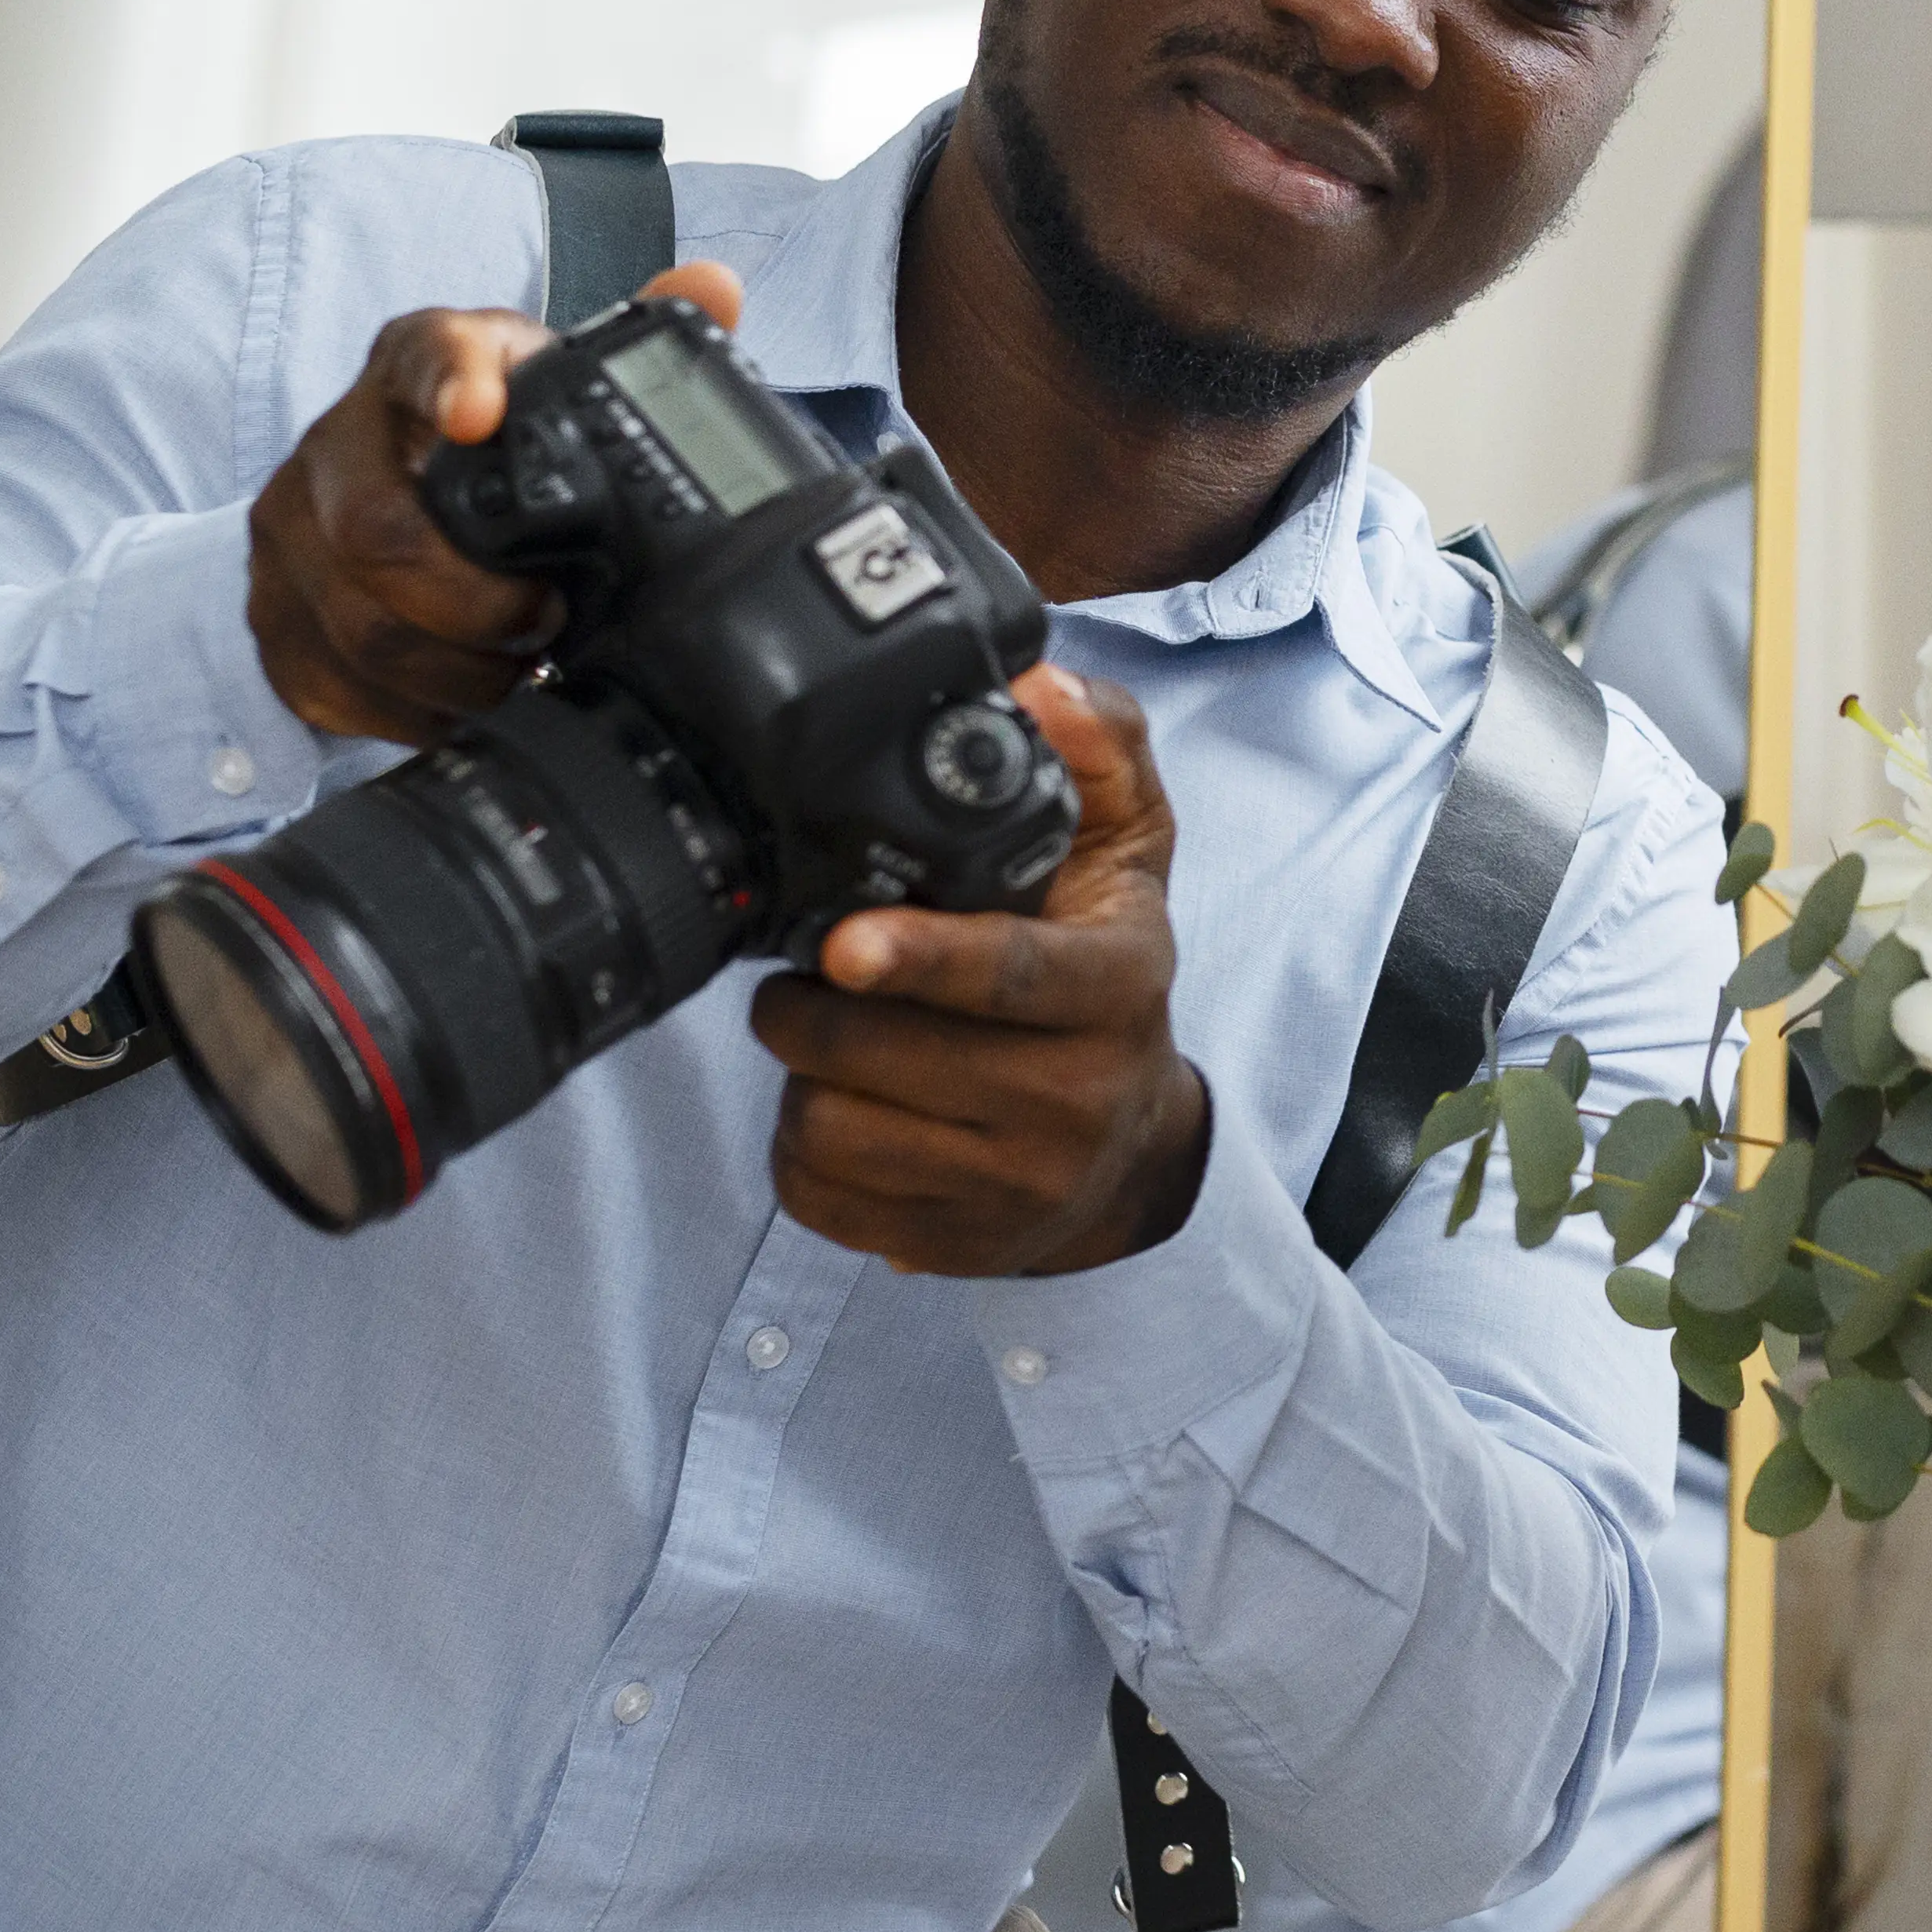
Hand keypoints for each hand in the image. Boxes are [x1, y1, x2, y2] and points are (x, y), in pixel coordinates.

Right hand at [245, 260, 745, 746]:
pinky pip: (327, 682)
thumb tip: (715, 287)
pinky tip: (462, 705)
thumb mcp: (554, 388)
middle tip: (550, 621)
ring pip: (358, 627)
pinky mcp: (271, 611)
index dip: (449, 381)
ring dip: (455, 670)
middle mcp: (334, 438)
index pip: (422, 355)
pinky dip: (407, 713)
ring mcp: (287, 529)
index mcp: (416, 362)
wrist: (390, 493)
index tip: (481, 413)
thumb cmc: (496, 443)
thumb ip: (635, 345)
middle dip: (478, 601)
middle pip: (377, 532)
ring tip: (522, 676)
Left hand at [747, 664, 1213, 1279]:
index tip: (842, 943)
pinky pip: (820, 1198)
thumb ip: (1098, 751)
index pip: (1013, 977)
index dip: (920, 958)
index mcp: (1119, 990)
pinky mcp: (952, 1246)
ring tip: (827, 1037)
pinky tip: (842, 1107)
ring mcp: (1017, 1187)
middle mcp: (1079, 1100)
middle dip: (811, 1006)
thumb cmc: (1102, 973)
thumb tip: (1044, 685)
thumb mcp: (1128, 852)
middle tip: (809, 969)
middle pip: (888, 1056)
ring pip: (837, 1129)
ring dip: (804, 1075)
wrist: (1128, 1152)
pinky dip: (803, 1149)